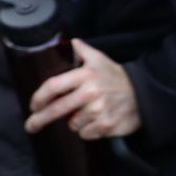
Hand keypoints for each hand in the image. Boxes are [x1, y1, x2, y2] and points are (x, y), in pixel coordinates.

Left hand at [24, 37, 141, 139]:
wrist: (144, 94)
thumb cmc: (116, 77)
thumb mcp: (100, 59)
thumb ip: (82, 51)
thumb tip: (70, 41)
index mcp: (85, 75)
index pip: (53, 86)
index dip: (39, 97)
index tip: (33, 106)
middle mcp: (91, 93)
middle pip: (57, 109)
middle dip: (40, 120)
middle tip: (31, 126)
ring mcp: (99, 111)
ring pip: (72, 124)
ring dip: (75, 122)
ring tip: (87, 114)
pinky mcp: (106, 125)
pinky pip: (85, 134)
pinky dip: (88, 131)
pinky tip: (97, 122)